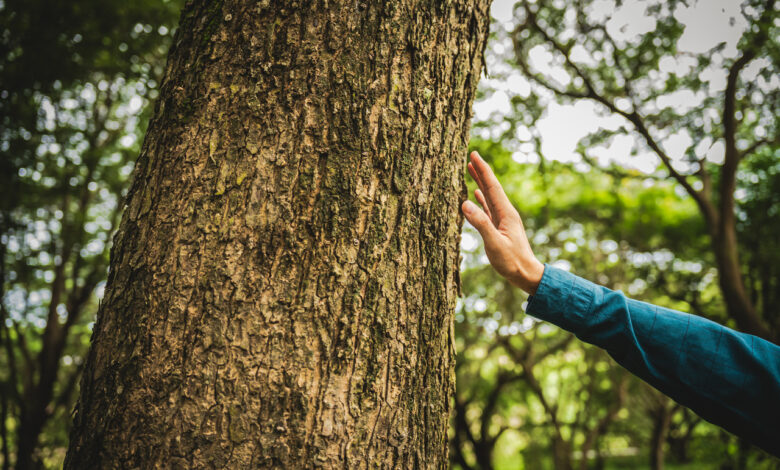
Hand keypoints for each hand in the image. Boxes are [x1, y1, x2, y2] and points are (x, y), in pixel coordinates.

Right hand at [461, 151, 543, 293]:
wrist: (526, 274)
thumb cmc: (512, 261)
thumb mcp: (495, 244)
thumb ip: (480, 224)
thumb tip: (465, 203)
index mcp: (506, 213)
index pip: (492, 186)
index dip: (483, 170)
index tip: (474, 154)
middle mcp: (505, 213)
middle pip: (491, 187)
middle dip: (481, 171)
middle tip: (471, 156)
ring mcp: (503, 220)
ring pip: (489, 196)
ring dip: (480, 182)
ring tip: (471, 170)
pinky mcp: (499, 227)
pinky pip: (488, 208)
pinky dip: (481, 198)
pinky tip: (475, 195)